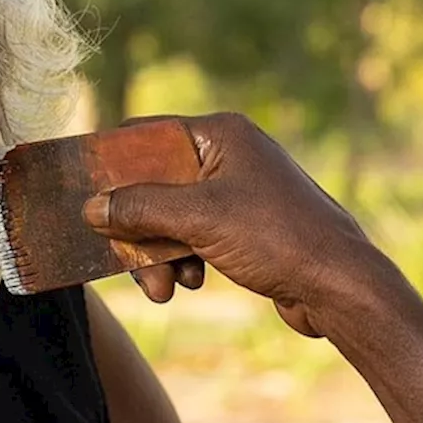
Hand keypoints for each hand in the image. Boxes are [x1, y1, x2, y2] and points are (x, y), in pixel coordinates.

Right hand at [83, 112, 373, 337]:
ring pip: (168, 216)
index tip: (82, 191)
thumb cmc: (277, 239)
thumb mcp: (198, 219)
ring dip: (157, 253)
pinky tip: (189, 283)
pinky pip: (190, 236)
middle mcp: (228, 156)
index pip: (147, 135)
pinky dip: (181, 260)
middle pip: (153, 183)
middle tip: (120, 257)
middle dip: (136, 226)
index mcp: (221, 135)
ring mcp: (236, 192)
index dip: (112, 163)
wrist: (339, 287)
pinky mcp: (241, 226)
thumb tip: (92, 208)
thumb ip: (139, 208)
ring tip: (163, 286)